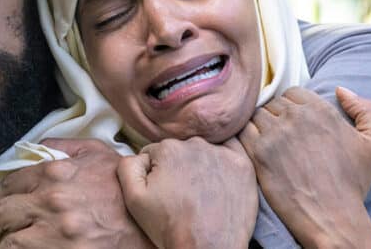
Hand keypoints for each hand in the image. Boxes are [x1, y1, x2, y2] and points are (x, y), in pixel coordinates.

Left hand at [0, 138, 152, 248]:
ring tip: (5, 245)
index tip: (3, 205)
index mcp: (55, 173)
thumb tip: (32, 149)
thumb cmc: (127, 192)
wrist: (153, 227)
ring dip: (0, 243)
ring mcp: (54, 232)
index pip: (7, 184)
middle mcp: (50, 201)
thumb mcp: (99, 155)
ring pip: (4, 240)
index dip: (1, 197)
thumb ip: (64, 147)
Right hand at [117, 137, 256, 248]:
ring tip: (201, 193)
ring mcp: (222, 154)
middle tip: (181, 194)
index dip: (156, 173)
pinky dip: (224, 162)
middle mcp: (196, 144)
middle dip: (178, 167)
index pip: (156, 153)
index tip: (163, 190)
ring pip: (204, 152)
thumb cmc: (171, 226)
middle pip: (180, 150)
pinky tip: (219, 181)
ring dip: (200, 165)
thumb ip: (128, 165)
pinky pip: (231, 152)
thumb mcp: (133, 198)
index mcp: (168, 149)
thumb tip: (139, 155)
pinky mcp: (242, 165)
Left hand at [238, 87, 370, 248]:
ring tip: (270, 142)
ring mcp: (274, 134)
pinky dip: (248, 136)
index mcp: (320, 110)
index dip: (294, 106)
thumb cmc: (353, 183)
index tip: (296, 123)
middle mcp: (295, 118)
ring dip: (262, 125)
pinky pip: (244, 130)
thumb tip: (340, 90)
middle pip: (275, 103)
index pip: (294, 93)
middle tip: (283, 135)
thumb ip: (366, 110)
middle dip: (278, 116)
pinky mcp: (258, 152)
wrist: (332, 215)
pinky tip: (257, 149)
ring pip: (258, 115)